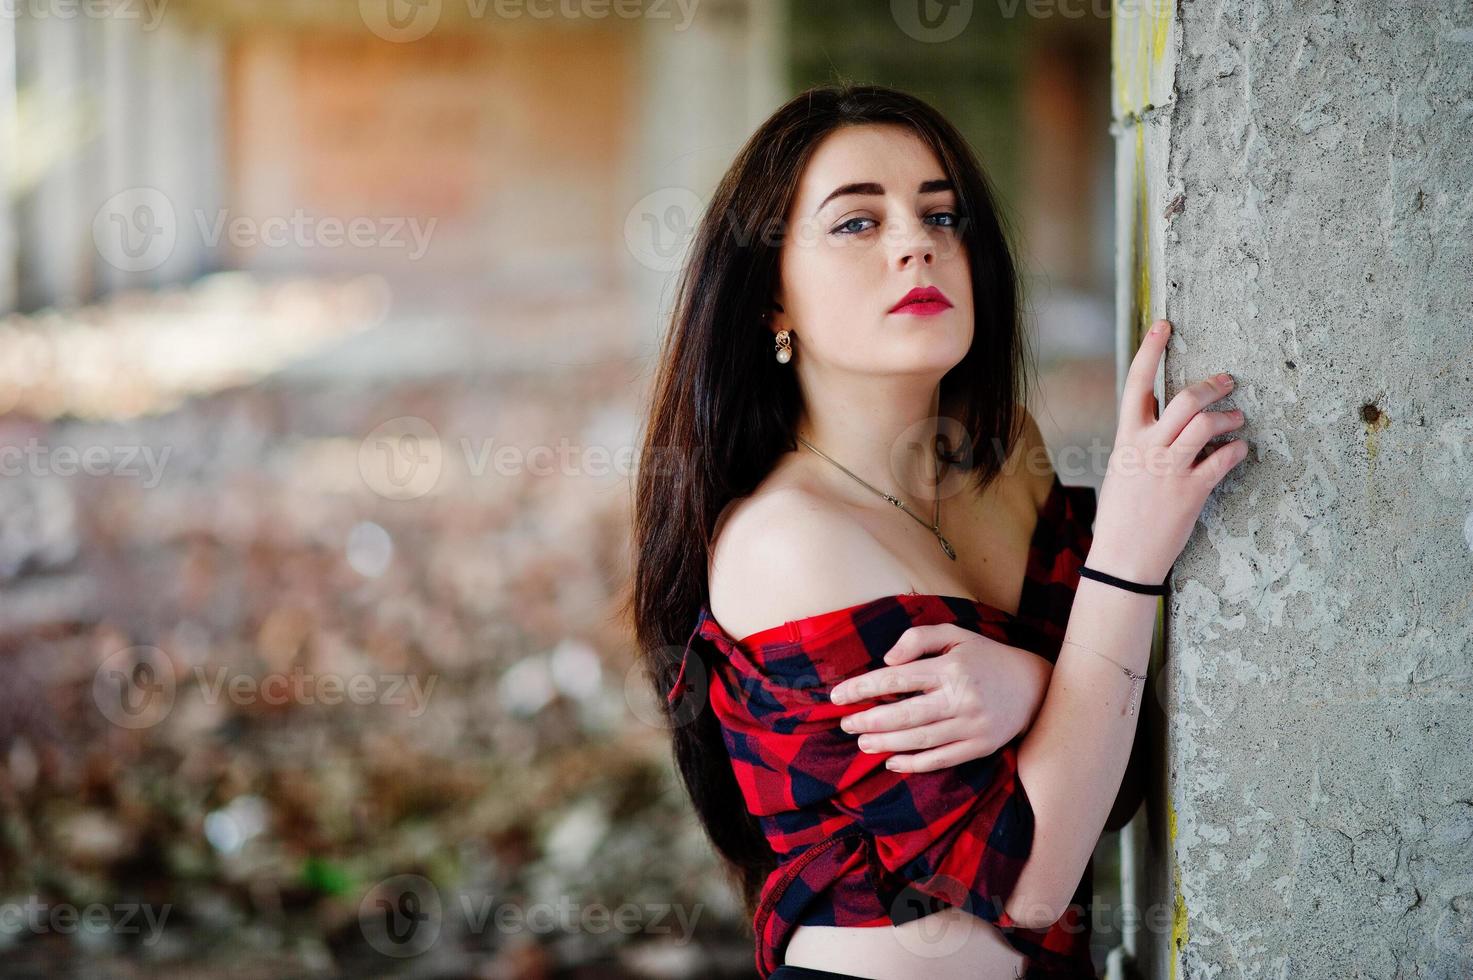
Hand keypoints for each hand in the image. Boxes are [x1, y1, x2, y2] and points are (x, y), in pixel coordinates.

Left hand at [827, 624, 1051, 772]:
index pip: (897, 678)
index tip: (838, 696)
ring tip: (862, 743)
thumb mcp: (956, 635)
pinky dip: (914, 764)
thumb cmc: (985, 658)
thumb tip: (887, 660)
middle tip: (846, 724)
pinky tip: (891, 762)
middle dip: (870, 720)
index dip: (863, 688)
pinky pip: (941, 760)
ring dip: (886, 743)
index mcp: (951, 668)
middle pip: (906, 714)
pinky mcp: (980, 747)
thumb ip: (917, 639)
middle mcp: (961, 698)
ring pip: (920, 740)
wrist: (1034, 687)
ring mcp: (972, 726)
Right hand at [1088, 317, 1249, 583]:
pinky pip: (1222, 461)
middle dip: (1213, 385)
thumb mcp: (1123, 469)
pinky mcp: (1192, 492)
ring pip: (1206, 425)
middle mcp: (1147, 448)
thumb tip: (1167, 425)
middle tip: (1228, 382)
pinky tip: (1239, 450)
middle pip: (1184, 400)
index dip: (1150, 350)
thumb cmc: (1122, 515)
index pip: (1136, 383)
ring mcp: (1170, 470)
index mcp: (1126, 439)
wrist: (1122, 558)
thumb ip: (1142, 443)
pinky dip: (1236, 450)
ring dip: (1229, 417)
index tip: (1163, 325)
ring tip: (1238, 418)